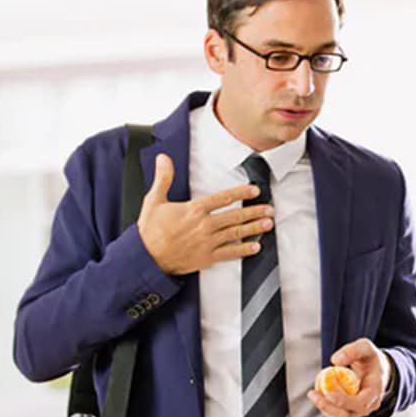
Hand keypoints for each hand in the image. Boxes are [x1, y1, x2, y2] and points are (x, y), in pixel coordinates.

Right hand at [137, 153, 274, 274]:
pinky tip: (255, 247)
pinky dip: (244, 250)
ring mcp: (207, 243)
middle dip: (254, 211)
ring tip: (268, 224)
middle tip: (269, 209)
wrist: (146, 258)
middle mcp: (204, 226)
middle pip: (235, 216)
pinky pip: (229, 253)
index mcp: (194, 210)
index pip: (223, 198)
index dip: (241, 193)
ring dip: (254, 228)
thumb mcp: (153, 200)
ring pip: (235, 233)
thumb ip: (163, 178)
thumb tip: (163, 158)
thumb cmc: (149, 231)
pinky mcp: (206, 258)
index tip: (254, 190)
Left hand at [307, 338, 391, 416]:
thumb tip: (335, 360)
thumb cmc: (371, 359)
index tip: (327, 391)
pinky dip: (325, 406)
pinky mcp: (349, 412)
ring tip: (314, 393)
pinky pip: (335, 415)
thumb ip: (353, 350)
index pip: (360, 403)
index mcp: (374, 392)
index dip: (343, 400)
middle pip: (346, 416)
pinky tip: (319, 394)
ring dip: (324, 407)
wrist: (377, 371)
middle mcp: (368, 406)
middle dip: (327, 406)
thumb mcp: (366, 348)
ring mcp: (358, 411)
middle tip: (313, 393)